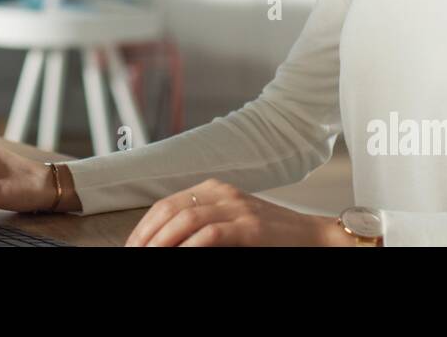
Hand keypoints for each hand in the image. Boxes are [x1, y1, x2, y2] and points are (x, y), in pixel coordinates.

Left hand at [125, 178, 356, 246]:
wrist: (315, 237)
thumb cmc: (272, 237)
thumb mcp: (232, 225)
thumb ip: (203, 228)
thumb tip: (166, 243)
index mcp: (214, 189)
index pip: (166, 203)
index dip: (144, 226)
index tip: (131, 246)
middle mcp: (223, 192)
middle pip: (170, 209)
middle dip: (146, 235)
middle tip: (132, 254)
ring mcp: (238, 207)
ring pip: (186, 218)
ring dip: (161, 241)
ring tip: (148, 256)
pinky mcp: (251, 226)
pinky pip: (212, 233)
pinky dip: (190, 246)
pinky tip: (179, 255)